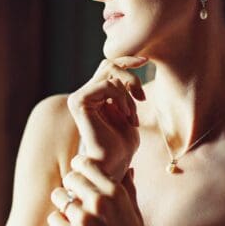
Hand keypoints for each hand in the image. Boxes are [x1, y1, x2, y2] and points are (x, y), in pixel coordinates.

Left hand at [48, 157, 162, 225]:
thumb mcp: (134, 213)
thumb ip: (127, 188)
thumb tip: (128, 168)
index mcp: (116, 192)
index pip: (84, 163)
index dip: (79, 169)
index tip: (80, 178)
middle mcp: (100, 202)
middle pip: (68, 178)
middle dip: (70, 188)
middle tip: (76, 201)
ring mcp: (84, 220)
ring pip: (57, 196)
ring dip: (62, 206)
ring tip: (74, 219)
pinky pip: (52, 219)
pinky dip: (58, 225)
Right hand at [66, 56, 146, 179]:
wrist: (114, 165)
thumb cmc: (123, 145)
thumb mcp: (128, 111)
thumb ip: (123, 90)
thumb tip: (123, 67)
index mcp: (92, 96)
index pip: (107, 67)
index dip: (126, 61)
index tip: (146, 60)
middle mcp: (82, 95)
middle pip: (109, 65)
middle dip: (130, 77)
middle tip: (141, 98)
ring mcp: (78, 98)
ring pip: (111, 73)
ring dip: (129, 93)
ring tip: (132, 115)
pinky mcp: (79, 101)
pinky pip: (108, 85)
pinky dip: (123, 99)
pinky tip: (127, 116)